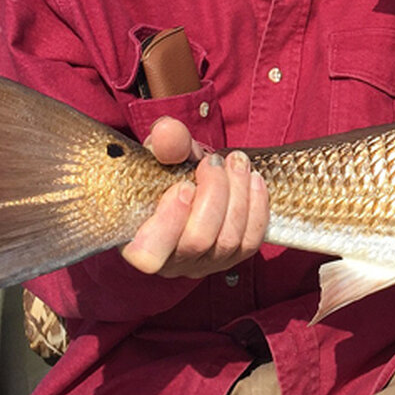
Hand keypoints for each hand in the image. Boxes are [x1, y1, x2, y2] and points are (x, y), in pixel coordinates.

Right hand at [120, 117, 268, 278]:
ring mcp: (204, 264)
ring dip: (239, 194)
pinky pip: (251, 240)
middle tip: (215, 161)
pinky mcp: (232, 258)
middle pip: (199, 240)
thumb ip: (164, 143)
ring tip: (237, 162)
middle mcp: (171, 262)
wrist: (191, 182)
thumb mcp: (161, 154)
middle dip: (214, 194)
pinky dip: (257, 206)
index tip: (184, 184)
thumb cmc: (167, 173)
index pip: (150, 253)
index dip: (171, 219)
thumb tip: (168, 130)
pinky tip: (253, 179)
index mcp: (137, 243)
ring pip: (229, 240)